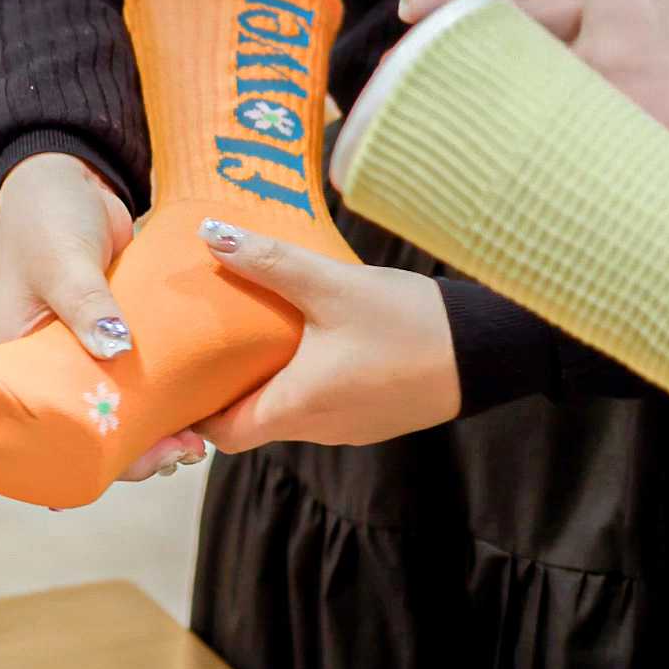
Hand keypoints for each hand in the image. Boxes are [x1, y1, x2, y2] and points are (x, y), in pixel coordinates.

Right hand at [0, 152, 205, 480]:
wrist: (71, 174)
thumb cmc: (46, 216)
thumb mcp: (61, 260)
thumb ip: (86, 301)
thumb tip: (114, 348)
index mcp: (19, 361)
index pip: (46, 430)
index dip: (82, 458)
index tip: (126, 465)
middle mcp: (52, 365)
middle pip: (91, 427)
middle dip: (134, 449)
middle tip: (182, 452)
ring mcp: (89, 349)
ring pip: (123, 405)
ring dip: (157, 426)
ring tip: (196, 441)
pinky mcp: (123, 329)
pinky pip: (143, 373)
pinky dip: (168, 392)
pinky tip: (200, 405)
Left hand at [192, 219, 459, 450]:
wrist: (487, 352)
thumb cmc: (409, 325)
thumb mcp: (333, 286)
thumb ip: (270, 262)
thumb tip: (211, 234)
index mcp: (298, 407)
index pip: (224, 433)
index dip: (195, 411)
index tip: (180, 376)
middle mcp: (318, 428)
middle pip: (253, 421)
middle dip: (229, 385)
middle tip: (208, 340)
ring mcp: (349, 426)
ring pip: (289, 410)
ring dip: (269, 379)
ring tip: (253, 331)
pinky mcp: (374, 415)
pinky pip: (323, 403)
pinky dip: (304, 378)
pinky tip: (309, 338)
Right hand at [398, 0, 668, 161]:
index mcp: (601, 10)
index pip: (517, 11)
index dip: (463, 12)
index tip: (414, 9)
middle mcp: (596, 62)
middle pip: (504, 68)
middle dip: (446, 74)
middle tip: (391, 80)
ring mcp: (612, 109)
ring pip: (527, 116)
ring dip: (477, 122)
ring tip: (414, 131)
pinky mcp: (636, 148)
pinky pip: (571, 159)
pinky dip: (529, 168)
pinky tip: (484, 178)